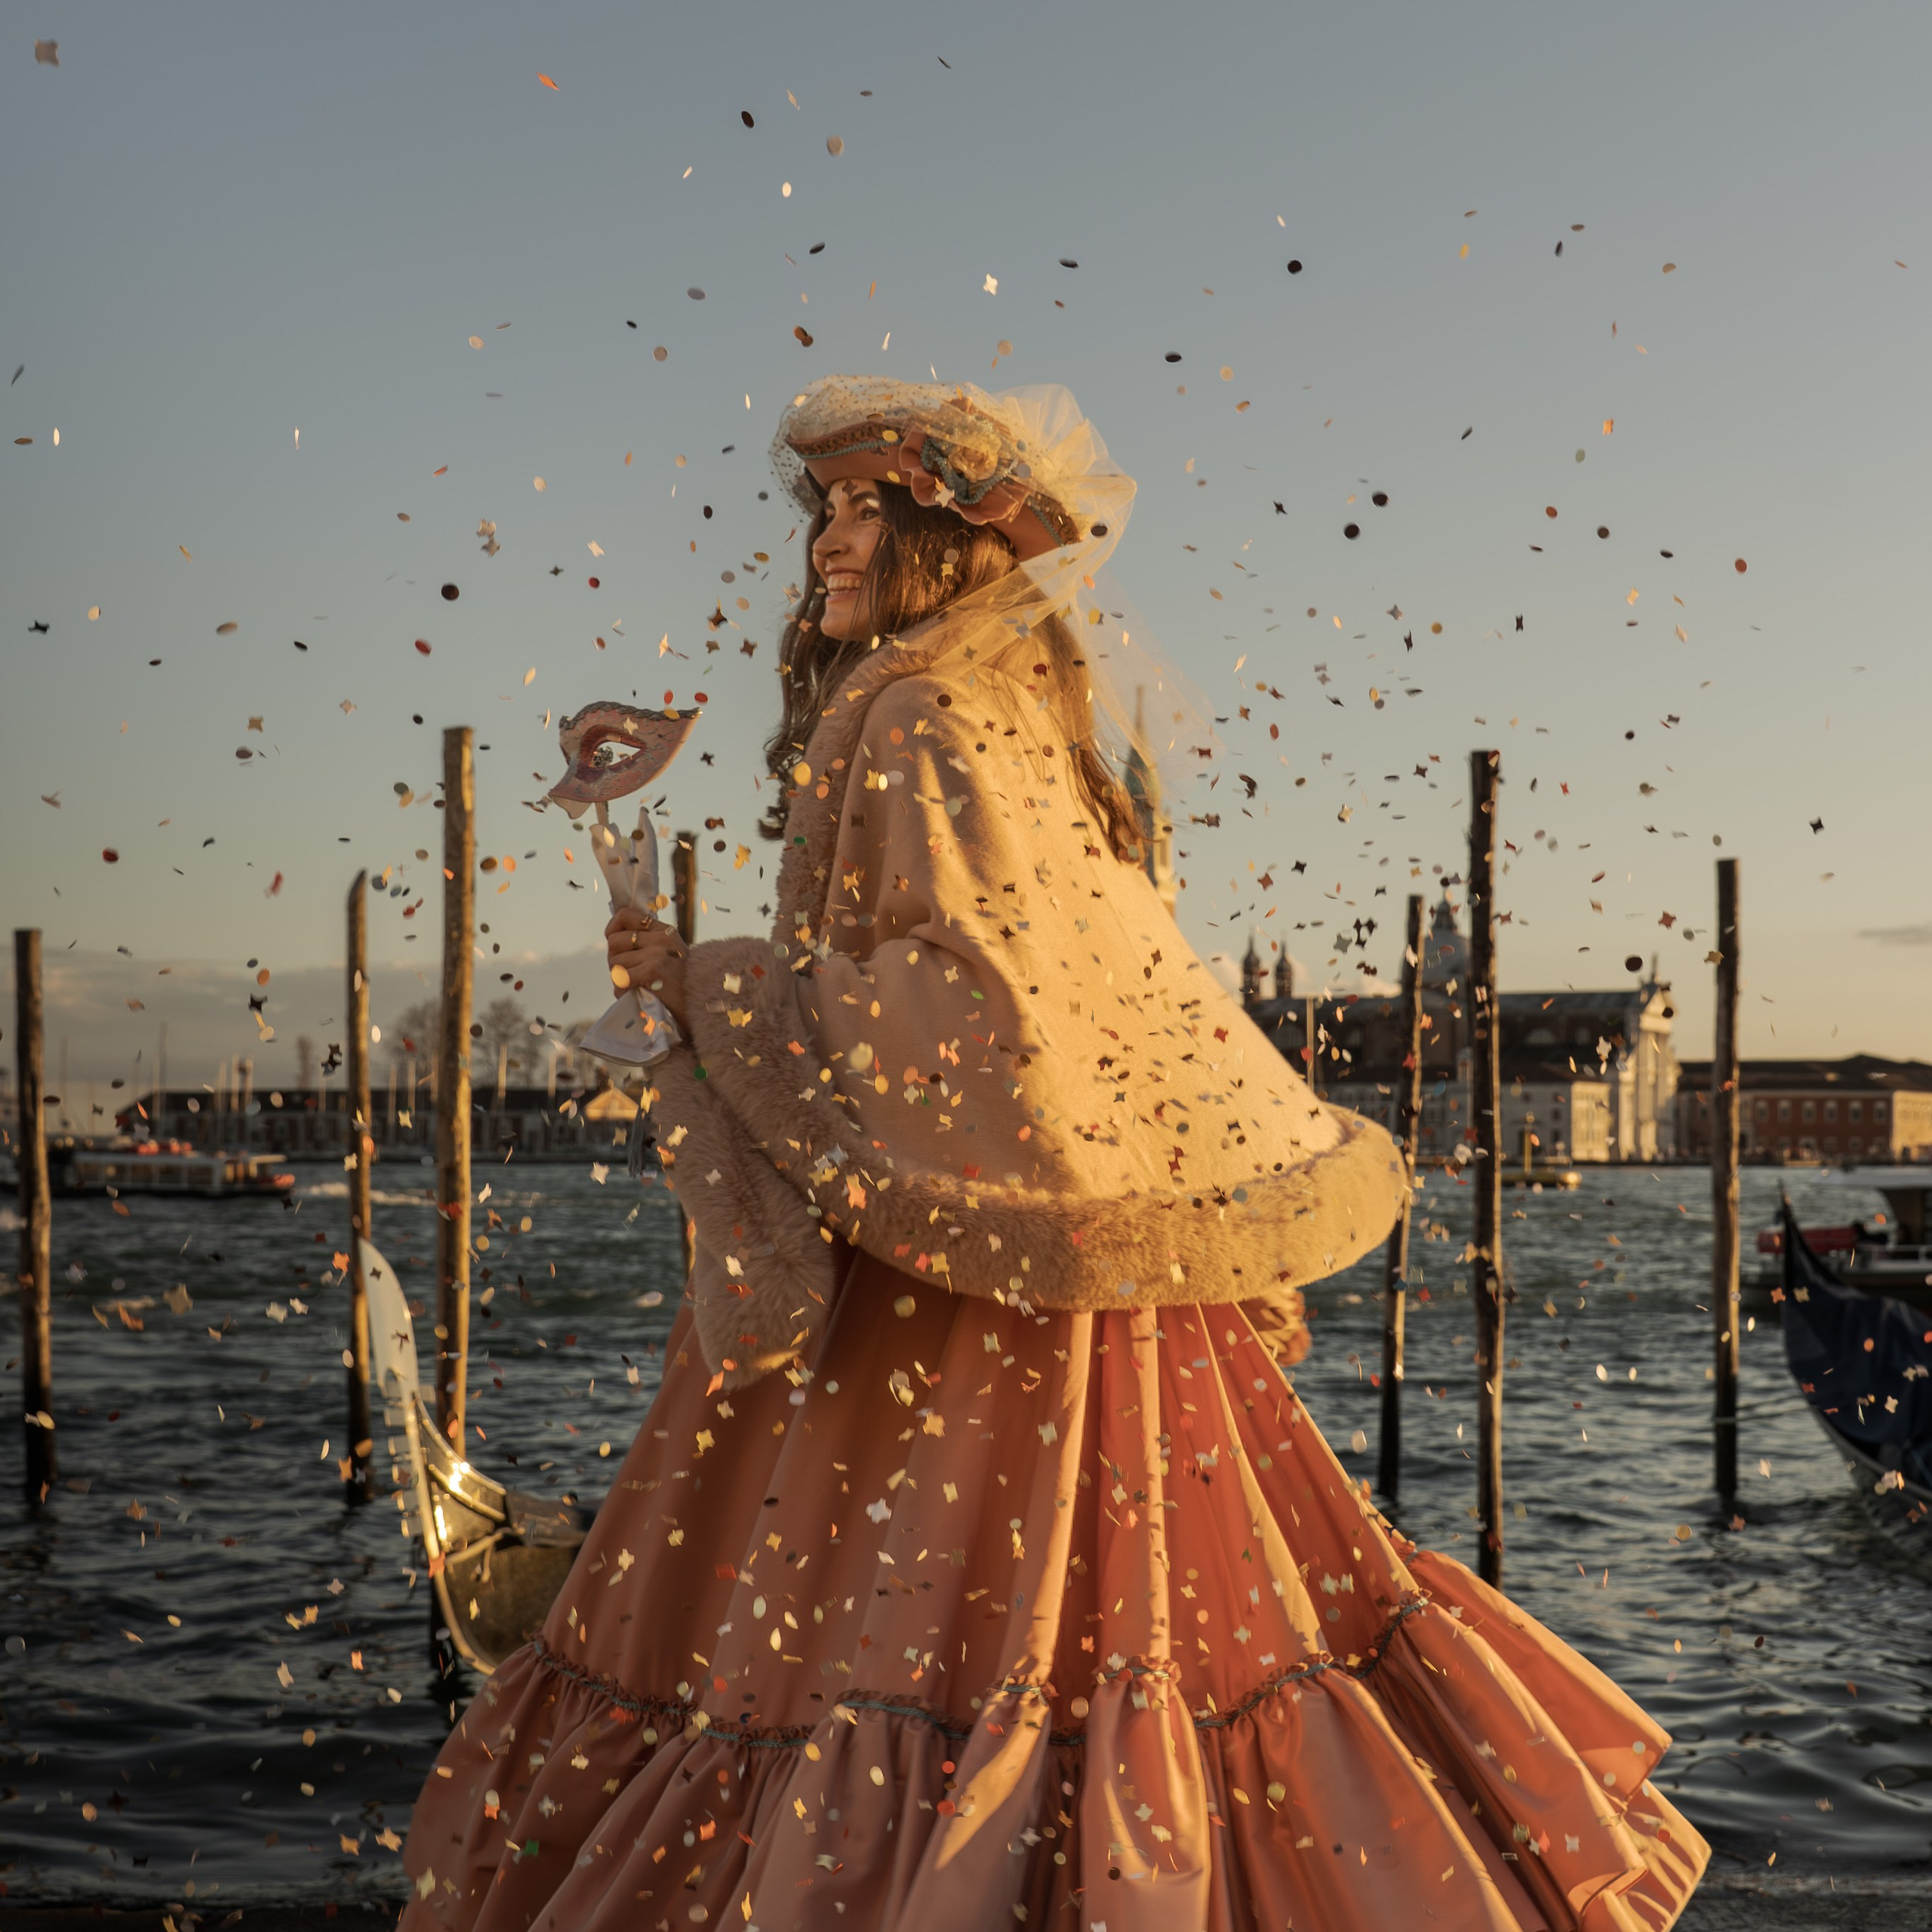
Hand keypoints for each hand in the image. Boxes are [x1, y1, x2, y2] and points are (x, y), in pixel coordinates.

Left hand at [604, 908, 688, 1030]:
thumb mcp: (671, 954)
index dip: (613, 930)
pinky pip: (620, 980)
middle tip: (631, 974)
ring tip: (639, 986)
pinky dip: (623, 992)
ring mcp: (656, 953)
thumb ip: (647, 942)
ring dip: (620, 979)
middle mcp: (660, 938)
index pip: (625, 916)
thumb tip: (614, 937)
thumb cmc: (681, 986)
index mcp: (664, 931)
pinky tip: (637, 995)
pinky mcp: (652, 970)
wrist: (701, 1006)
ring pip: (615, 963)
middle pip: (614, 942)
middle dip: (616, 960)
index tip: (617, 946)